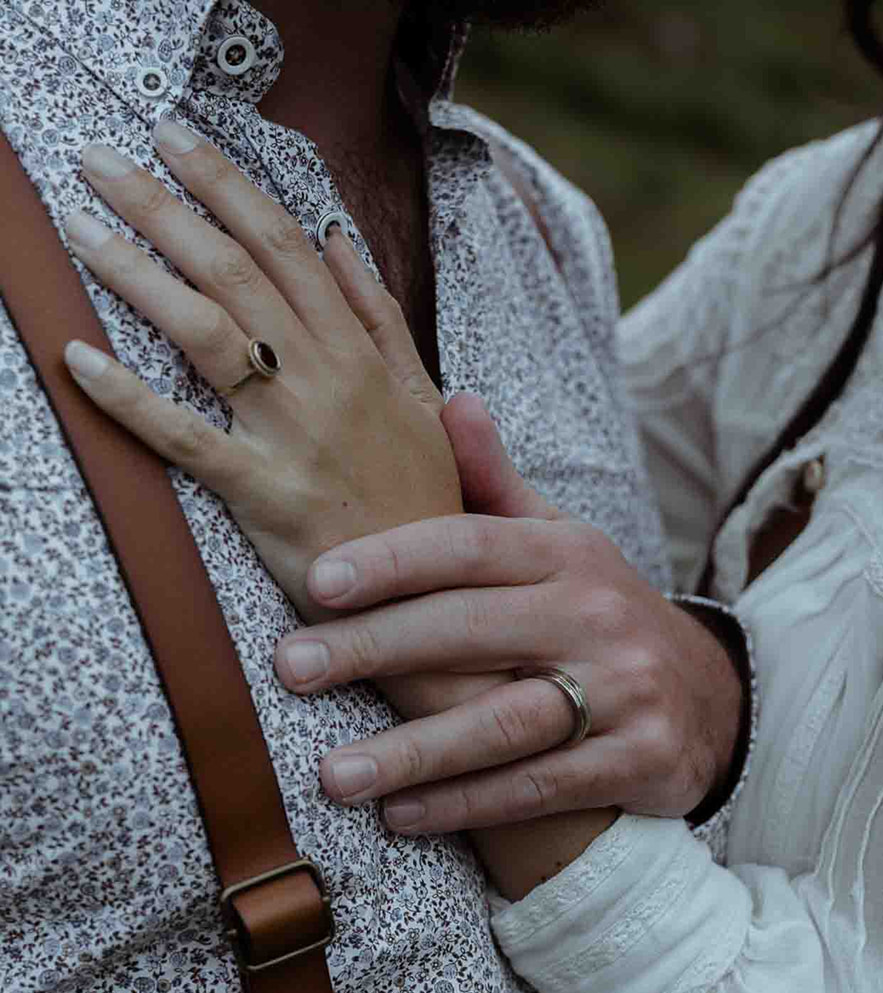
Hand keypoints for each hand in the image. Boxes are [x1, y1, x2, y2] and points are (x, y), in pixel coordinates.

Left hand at [61, 120, 461, 622]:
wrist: (438, 598)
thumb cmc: (425, 503)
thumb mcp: (424, 401)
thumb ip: (383, 320)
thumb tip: (339, 241)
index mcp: (360, 354)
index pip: (286, 246)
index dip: (227, 185)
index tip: (175, 138)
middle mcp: (325, 381)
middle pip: (235, 271)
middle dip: (163, 205)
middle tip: (100, 160)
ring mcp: (294, 436)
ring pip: (206, 333)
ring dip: (135, 273)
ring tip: (79, 229)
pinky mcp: (265, 495)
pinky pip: (186, 438)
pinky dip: (127, 398)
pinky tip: (78, 359)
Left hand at [274, 397, 744, 832]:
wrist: (710, 699)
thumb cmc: (600, 616)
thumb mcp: (563, 545)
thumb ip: (498, 489)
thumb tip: (452, 402)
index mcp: (567, 554)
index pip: (470, 545)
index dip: (392, 561)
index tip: (317, 582)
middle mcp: (597, 616)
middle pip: (473, 631)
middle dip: (376, 650)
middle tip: (290, 670)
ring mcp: (623, 692)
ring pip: (505, 723)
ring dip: (415, 752)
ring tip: (334, 775)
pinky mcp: (638, 761)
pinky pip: (539, 788)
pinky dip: (469, 805)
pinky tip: (401, 816)